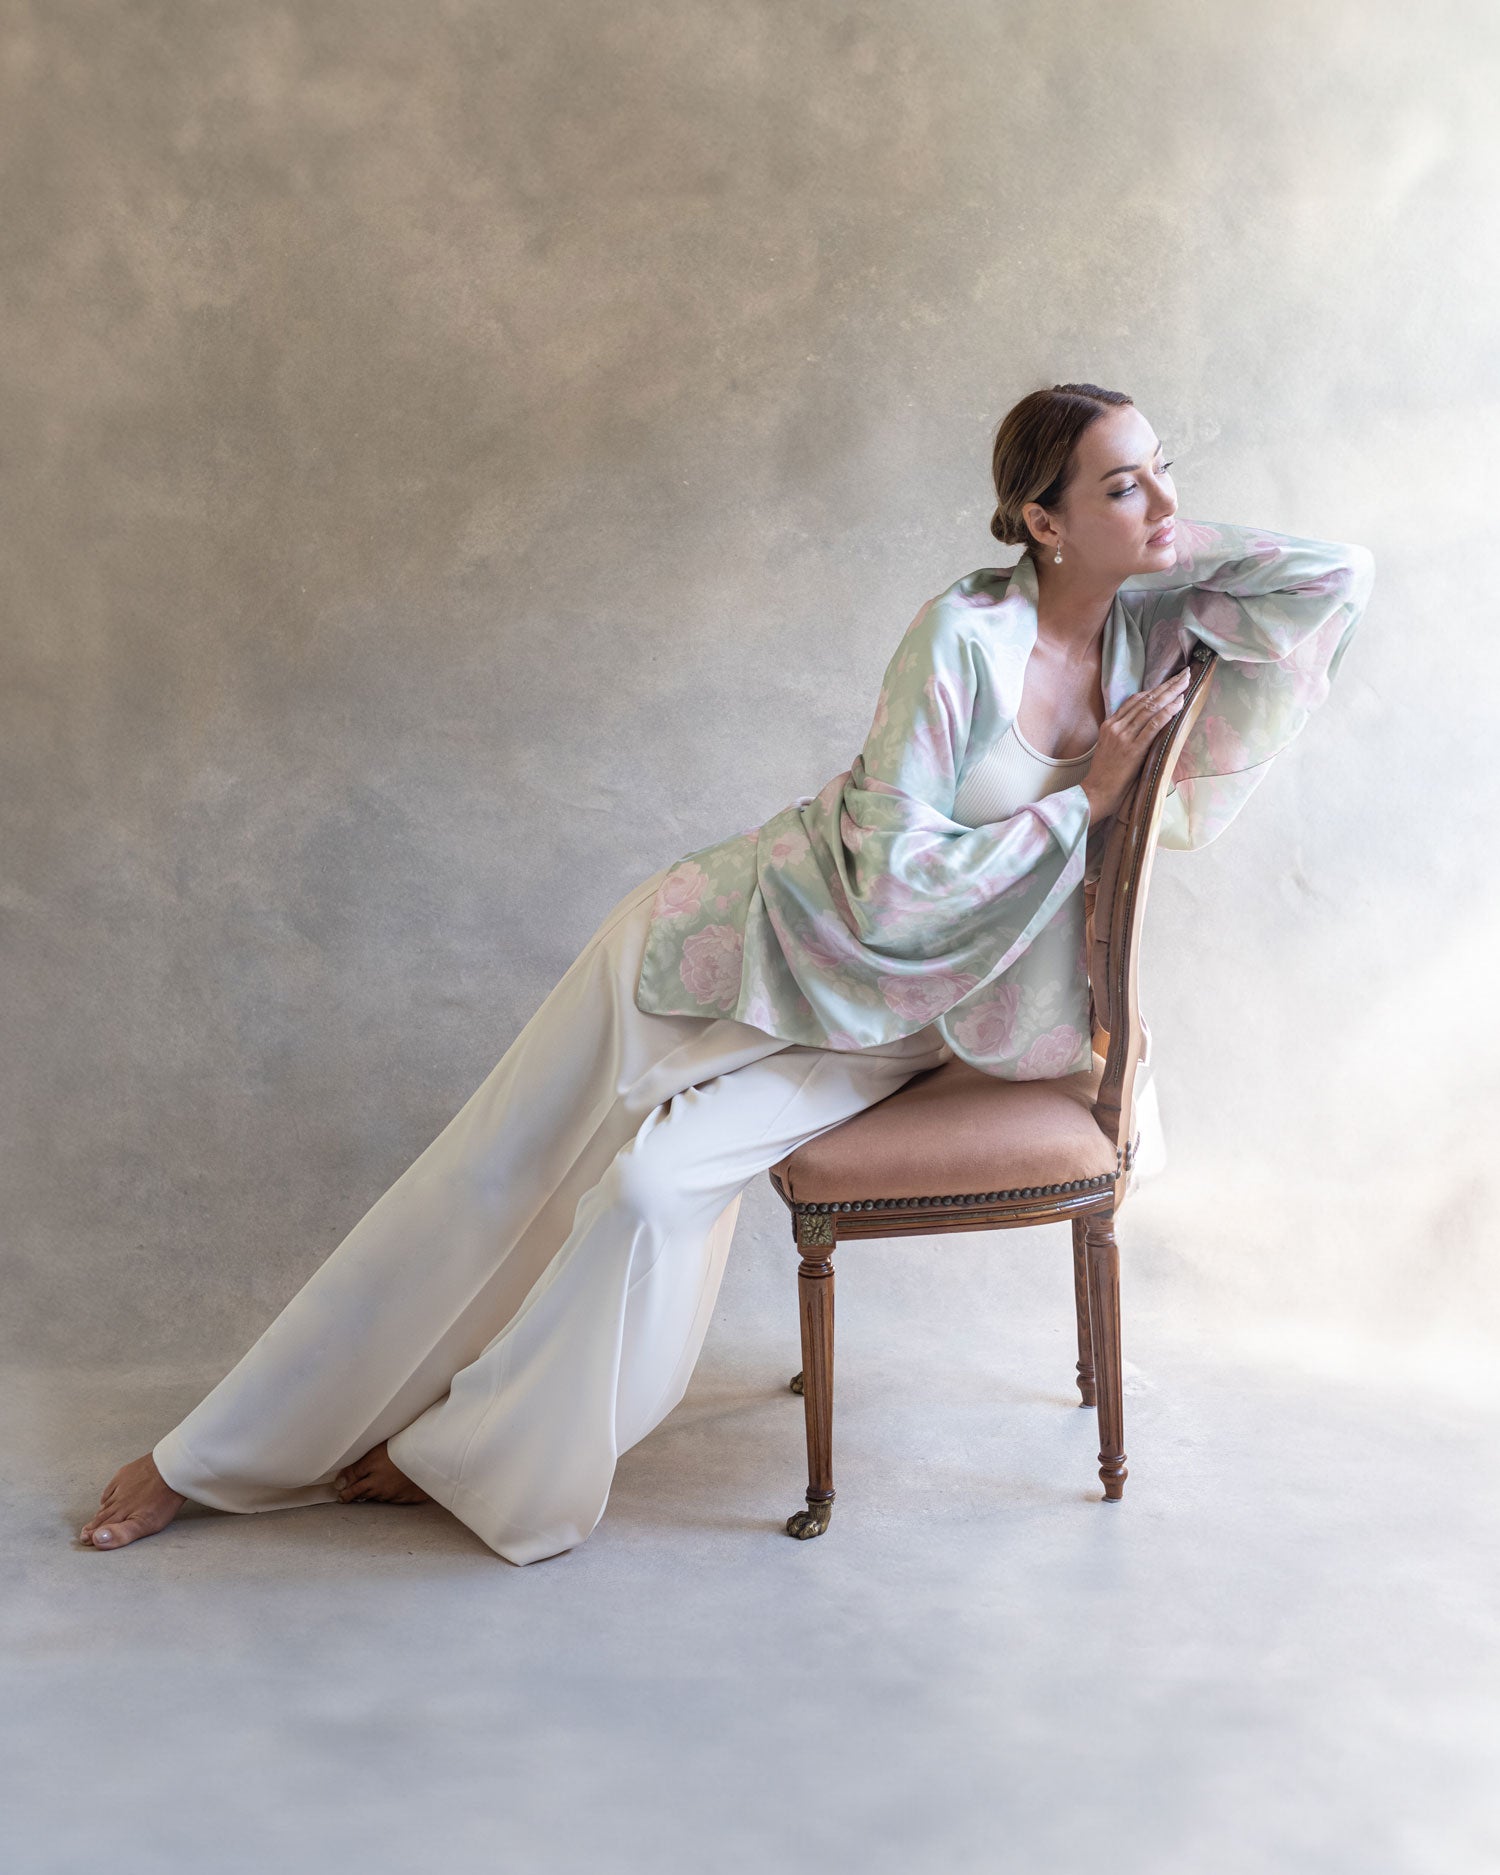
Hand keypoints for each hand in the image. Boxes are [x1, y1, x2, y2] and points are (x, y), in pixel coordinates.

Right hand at [1081, 667, 1191, 821]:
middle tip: (1185, 674)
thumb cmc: (1106, 775)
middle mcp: (1116, 726)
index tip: (1170, 681)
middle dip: (1167, 685)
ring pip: (1150, 708)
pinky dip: (1167, 712)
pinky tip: (1178, 703)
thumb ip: (1125, 734)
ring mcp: (1123, 736)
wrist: (1096, 793)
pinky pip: (1153, 725)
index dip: (1155, 689)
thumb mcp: (1111, 748)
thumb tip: (1147, 725)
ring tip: (1185, 683)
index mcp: (1110, 724)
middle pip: (1145, 699)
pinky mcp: (1132, 749)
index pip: (1135, 700)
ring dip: (1170, 694)